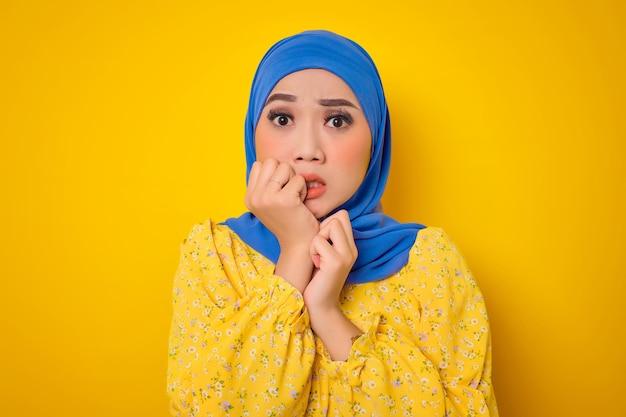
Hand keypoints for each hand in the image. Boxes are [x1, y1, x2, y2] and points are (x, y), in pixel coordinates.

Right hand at [245, 158, 318, 292]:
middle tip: (288, 192)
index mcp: (249, 197)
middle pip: (271, 162)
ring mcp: (267, 198)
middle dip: (284, 174)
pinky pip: (298, 179)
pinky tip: (301, 203)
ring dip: (294, 180)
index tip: (279, 191)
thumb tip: (269, 162)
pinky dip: (303, 189)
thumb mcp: (269, 202)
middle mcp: (254, 197)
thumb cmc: (288, 220)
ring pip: (285, 167)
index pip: (259, 165)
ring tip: (294, 197)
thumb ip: (265, 184)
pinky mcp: (284, 199)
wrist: (299, 244)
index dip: (274, 173)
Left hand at [304, 210, 357, 312]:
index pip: (343, 215)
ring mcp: (346, 255)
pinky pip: (318, 240)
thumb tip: (317, 218)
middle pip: (338, 217)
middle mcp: (352, 249)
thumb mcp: (325, 255)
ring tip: (317, 257)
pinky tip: (316, 264)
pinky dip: (312, 251)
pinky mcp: (336, 262)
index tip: (321, 240)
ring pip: (330, 226)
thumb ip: (328, 238)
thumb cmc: (317, 279)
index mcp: (351, 246)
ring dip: (316, 240)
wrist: (320, 306)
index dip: (328, 222)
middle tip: (318, 249)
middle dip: (322, 228)